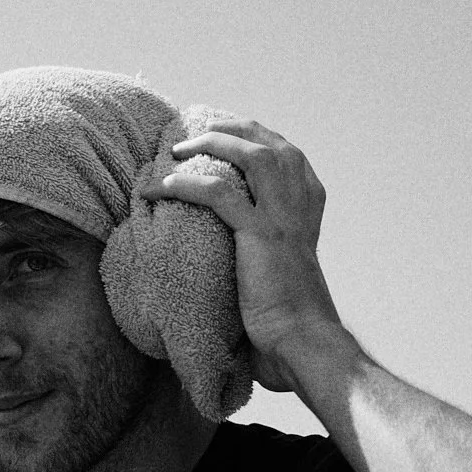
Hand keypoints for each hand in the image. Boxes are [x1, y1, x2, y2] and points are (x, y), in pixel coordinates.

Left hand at [142, 117, 346, 392]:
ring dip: (212, 143)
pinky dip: (187, 185)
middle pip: (269, 143)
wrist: (302, 343)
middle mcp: (302, 203)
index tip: (219, 132)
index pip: (284, 152)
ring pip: (251, 154)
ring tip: (179, 148)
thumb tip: (228, 251)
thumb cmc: (288, 321)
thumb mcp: (279, 270)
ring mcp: (284, 217)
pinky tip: (161, 188)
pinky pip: (219, 194)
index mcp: (309, 207)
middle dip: (231, 128)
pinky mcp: (261, 234)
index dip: (250, 136)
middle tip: (195, 129)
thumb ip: (263, 248)